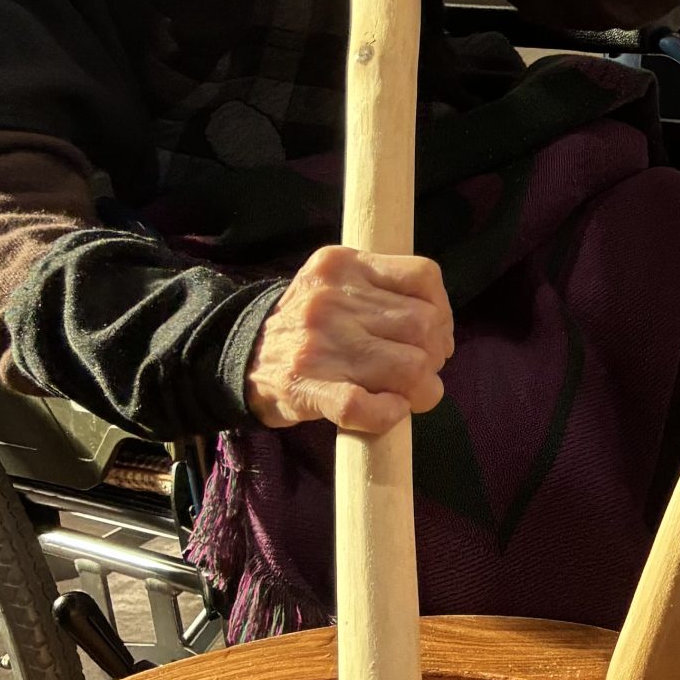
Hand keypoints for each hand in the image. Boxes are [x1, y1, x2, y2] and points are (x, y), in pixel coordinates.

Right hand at [245, 247, 453, 435]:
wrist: (236, 356)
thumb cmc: (306, 325)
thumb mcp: (337, 283)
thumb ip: (384, 289)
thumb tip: (439, 326)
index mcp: (343, 265)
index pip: (423, 276)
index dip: (442, 311)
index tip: (434, 334)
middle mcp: (331, 299)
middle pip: (423, 326)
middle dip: (435, 356)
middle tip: (421, 371)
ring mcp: (318, 344)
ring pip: (409, 367)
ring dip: (423, 389)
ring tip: (408, 394)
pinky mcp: (306, 387)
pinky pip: (366, 406)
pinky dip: (389, 414)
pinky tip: (390, 412)